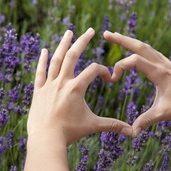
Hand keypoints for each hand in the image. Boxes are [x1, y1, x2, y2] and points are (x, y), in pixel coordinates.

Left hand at [27, 28, 132, 145]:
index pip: (93, 70)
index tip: (107, 78)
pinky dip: (42, 60)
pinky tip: (44, 49)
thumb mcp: (92, 126)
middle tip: (90, 30)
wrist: (46, 139)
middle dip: (82, 41)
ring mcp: (49, 85)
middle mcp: (62, 82)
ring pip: (56, 60)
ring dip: (63, 44)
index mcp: (76, 88)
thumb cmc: (69, 132)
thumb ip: (112, 125)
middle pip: (73, 55)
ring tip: (69, 32)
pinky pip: (40, 72)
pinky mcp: (38, 90)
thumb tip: (132, 131)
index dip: (103, 71)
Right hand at [104, 31, 170, 136]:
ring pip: (146, 46)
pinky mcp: (168, 65)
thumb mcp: (163, 114)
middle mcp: (162, 64)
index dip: (120, 66)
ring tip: (116, 36)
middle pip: (139, 46)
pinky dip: (140, 47)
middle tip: (106, 34)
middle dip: (121, 39)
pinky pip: (152, 52)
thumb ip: (145, 120)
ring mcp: (166, 63)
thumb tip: (131, 132)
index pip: (135, 60)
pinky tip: (136, 49)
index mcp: (159, 73)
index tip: (113, 79)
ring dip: (130, 40)